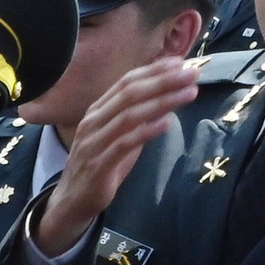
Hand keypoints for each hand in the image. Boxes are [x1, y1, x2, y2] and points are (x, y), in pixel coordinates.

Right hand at [27, 55, 199, 260]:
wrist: (71, 201)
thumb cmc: (100, 165)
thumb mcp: (118, 136)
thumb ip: (137, 118)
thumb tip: (166, 99)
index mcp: (97, 111)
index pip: (126, 82)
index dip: (153, 70)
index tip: (180, 63)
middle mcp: (93, 122)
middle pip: (130, 93)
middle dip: (164, 81)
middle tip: (192, 74)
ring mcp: (94, 143)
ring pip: (129, 115)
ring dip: (162, 101)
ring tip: (189, 94)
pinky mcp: (99, 165)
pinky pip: (124, 144)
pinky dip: (147, 131)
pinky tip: (167, 122)